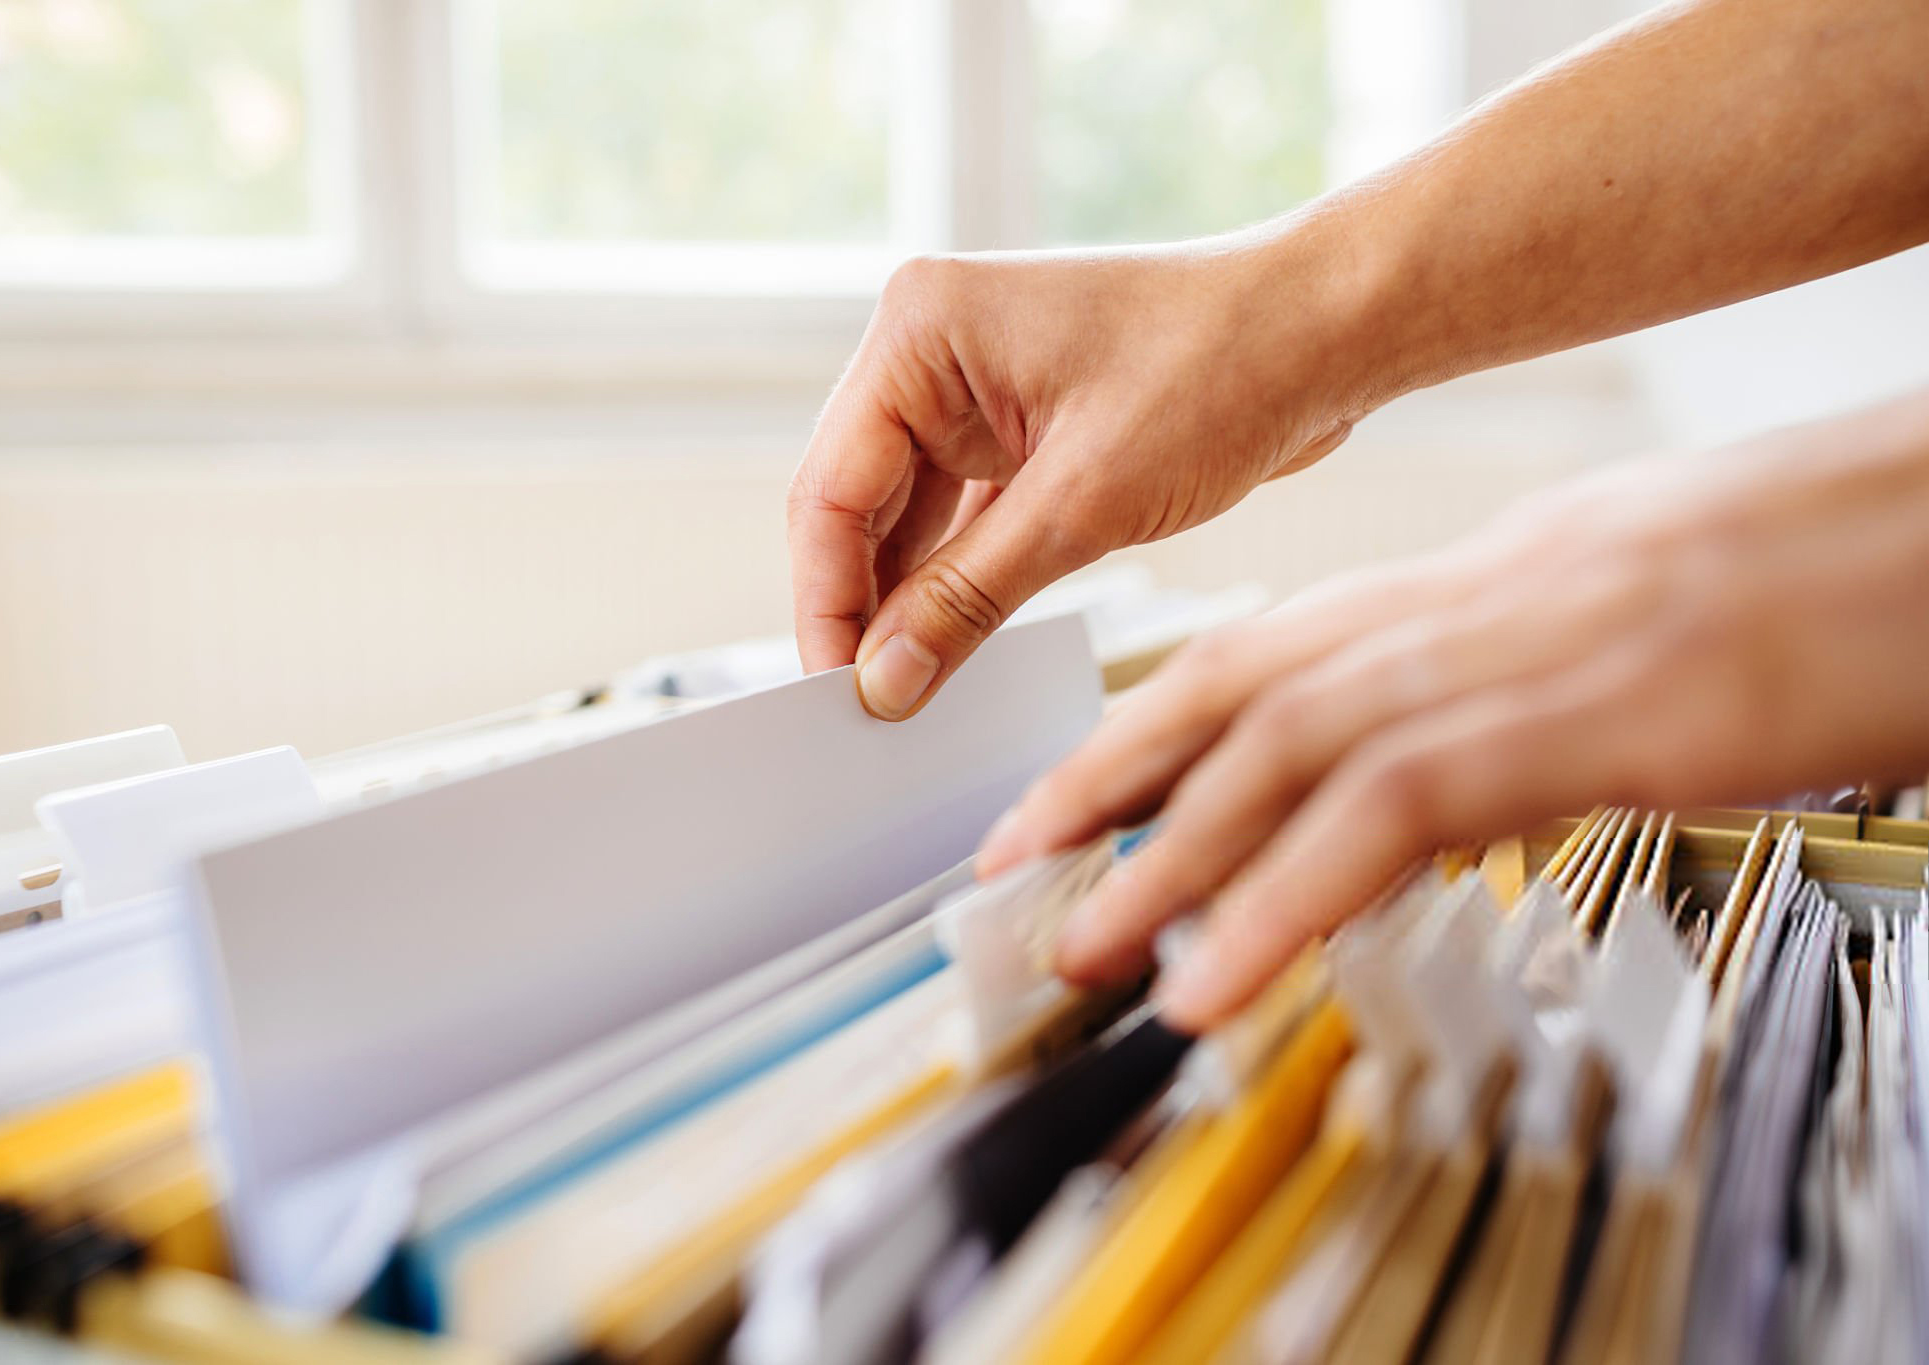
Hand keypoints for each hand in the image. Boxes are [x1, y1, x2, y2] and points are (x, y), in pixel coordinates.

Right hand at [787, 236, 1370, 719]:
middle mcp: (933, 349)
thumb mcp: (1084, 503)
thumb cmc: (1224, 367)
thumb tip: (885, 680)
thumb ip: (968, 597)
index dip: (828, 600)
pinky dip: (963, 580)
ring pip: (909, 519)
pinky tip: (957, 645)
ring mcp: (976, 387)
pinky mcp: (1021, 425)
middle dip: (866, 606)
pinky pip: (965, 516)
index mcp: (921, 328)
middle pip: (858, 504)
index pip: (831, 488)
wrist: (1332, 329)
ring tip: (913, 691)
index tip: (838, 690)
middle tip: (871, 707)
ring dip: (915, 601)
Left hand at [976, 390, 1928, 1030]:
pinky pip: (1388, 815)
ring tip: (1081, 945)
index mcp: (1463, 589)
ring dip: (1165, 857)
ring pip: (1279, 753)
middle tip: (1015, 864)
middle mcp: (1459, 607)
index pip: (1264, 650)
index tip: (1068, 792)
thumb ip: (1497, 690)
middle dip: (1106, 779)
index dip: (1145, 724)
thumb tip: (1423, 771)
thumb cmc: (1800, 580)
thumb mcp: (1611, 633)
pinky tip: (1216, 974)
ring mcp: (1510, 655)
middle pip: (1235, 686)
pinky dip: (1281, 901)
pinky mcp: (1577, 721)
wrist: (1915, 534)